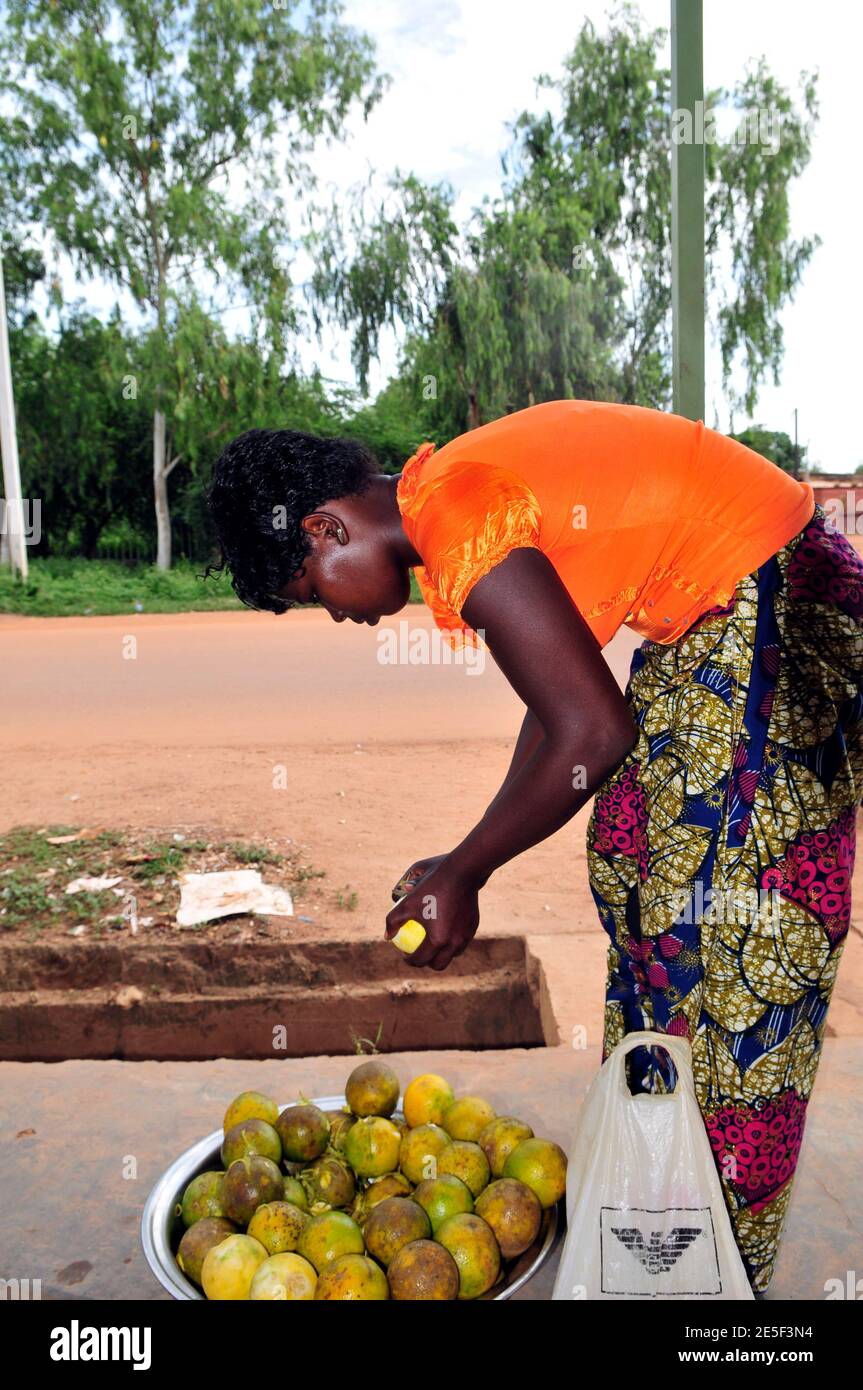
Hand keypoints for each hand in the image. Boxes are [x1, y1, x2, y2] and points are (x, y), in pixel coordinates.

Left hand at [385, 855, 481, 970]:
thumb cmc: (431, 887)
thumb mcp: (407, 903)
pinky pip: (461, 940)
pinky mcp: (473, 927)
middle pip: (439, 964)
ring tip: (431, 945)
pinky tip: (443, 930)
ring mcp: (467, 936)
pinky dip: (452, 941)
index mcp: (438, 940)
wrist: (461, 873)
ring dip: (442, 954)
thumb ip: (393, 921)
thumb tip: (387, 937)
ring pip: (453, 954)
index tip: (405, 954)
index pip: (421, 960)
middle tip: (418, 954)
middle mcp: (455, 943)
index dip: (410, 961)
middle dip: (427, 963)